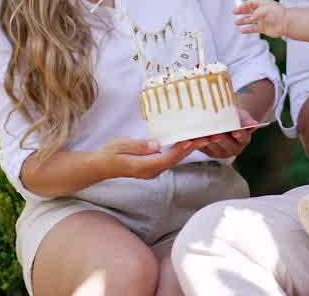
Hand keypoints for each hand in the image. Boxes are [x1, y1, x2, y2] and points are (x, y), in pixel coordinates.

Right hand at [99, 136, 215, 179]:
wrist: (101, 166)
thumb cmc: (109, 154)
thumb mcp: (121, 145)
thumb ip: (139, 145)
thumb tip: (156, 145)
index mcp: (144, 166)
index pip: (167, 157)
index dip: (181, 148)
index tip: (194, 139)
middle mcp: (151, 171)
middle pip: (175, 159)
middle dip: (192, 148)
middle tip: (207, 136)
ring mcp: (152, 171)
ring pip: (174, 160)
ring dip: (188, 149)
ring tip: (203, 138)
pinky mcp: (152, 167)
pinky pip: (169, 159)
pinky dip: (180, 151)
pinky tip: (187, 143)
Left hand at [197, 110, 257, 158]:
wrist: (223, 119)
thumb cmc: (233, 117)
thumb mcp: (241, 115)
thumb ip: (246, 120)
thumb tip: (254, 124)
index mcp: (243, 139)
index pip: (243, 137)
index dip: (240, 135)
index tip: (236, 132)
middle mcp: (232, 148)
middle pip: (226, 144)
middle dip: (221, 140)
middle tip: (216, 135)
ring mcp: (219, 151)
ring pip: (213, 147)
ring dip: (207, 141)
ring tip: (203, 134)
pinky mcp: (206, 150)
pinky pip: (201, 147)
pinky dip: (197, 141)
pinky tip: (194, 136)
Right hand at [234, 0, 286, 37]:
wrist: (287, 24)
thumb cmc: (279, 14)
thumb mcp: (267, 9)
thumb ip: (258, 12)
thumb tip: (252, 17)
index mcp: (263, 4)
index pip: (252, 3)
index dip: (245, 4)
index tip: (239, 7)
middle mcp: (262, 12)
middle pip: (249, 10)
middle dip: (241, 11)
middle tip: (234, 12)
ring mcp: (262, 20)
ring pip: (250, 20)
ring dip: (243, 21)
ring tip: (236, 22)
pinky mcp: (263, 28)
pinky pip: (253, 28)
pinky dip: (248, 29)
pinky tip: (242, 30)